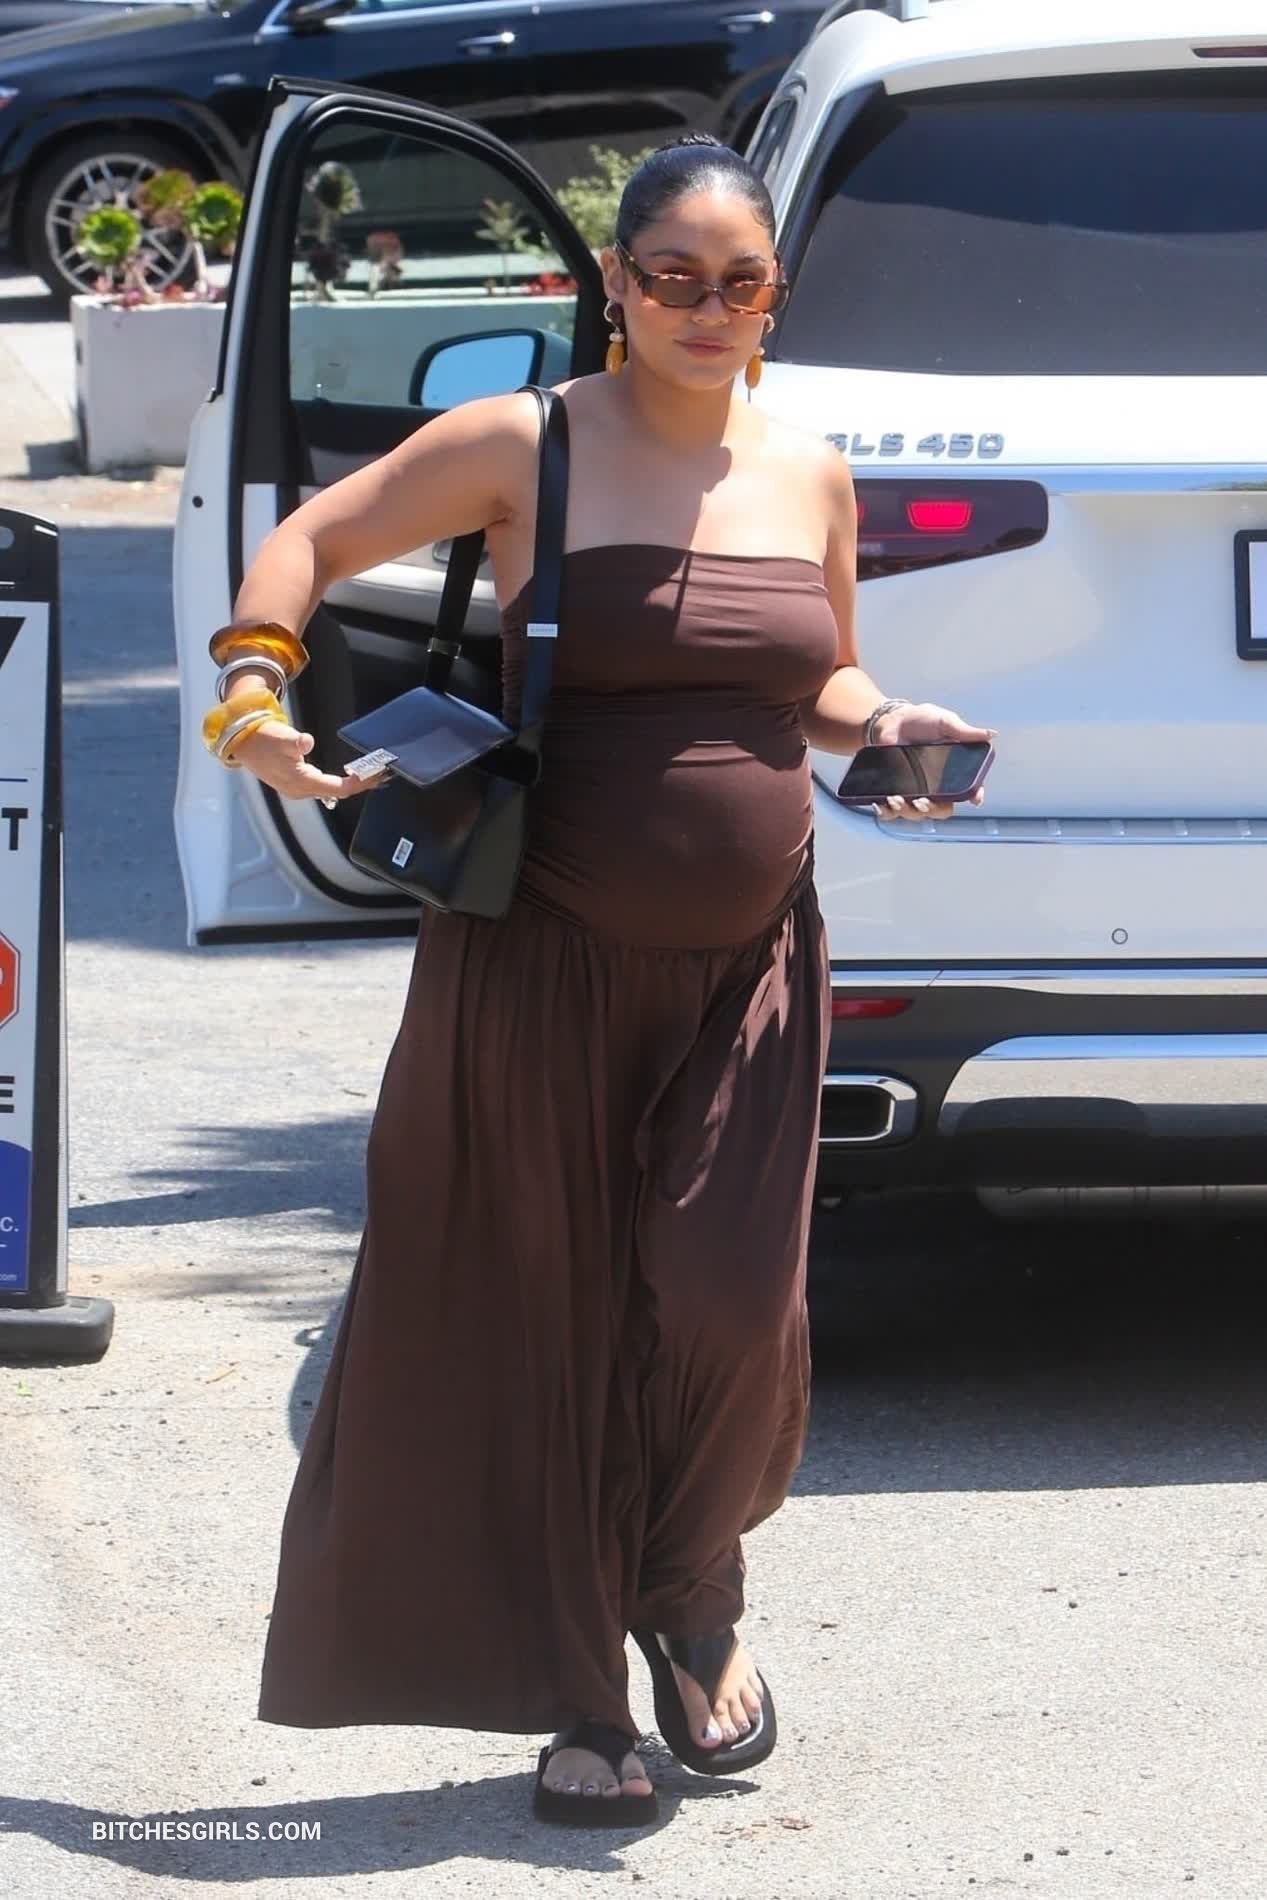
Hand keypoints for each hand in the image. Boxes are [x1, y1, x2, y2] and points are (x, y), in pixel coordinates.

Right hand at [228, 718, 386, 801]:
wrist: (242, 743)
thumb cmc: (262, 738)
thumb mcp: (281, 736)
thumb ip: (296, 742)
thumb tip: (307, 742)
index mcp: (300, 782)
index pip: (338, 788)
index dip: (359, 783)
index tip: (376, 774)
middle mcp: (300, 791)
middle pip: (339, 792)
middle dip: (362, 785)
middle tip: (382, 774)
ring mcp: (297, 789)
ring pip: (332, 791)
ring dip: (353, 785)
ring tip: (372, 775)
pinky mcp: (296, 785)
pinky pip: (324, 787)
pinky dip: (341, 783)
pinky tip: (351, 776)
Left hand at [871, 701, 994, 822]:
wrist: (890, 720)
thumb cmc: (921, 720)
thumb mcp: (944, 722)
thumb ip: (964, 732)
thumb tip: (992, 735)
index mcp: (953, 773)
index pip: (969, 790)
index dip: (974, 796)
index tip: (974, 799)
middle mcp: (936, 787)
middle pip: (941, 810)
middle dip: (933, 810)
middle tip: (922, 801)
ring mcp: (915, 792)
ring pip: (916, 814)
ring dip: (907, 811)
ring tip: (896, 799)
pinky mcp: (894, 792)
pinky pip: (891, 812)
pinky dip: (887, 812)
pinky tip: (882, 805)